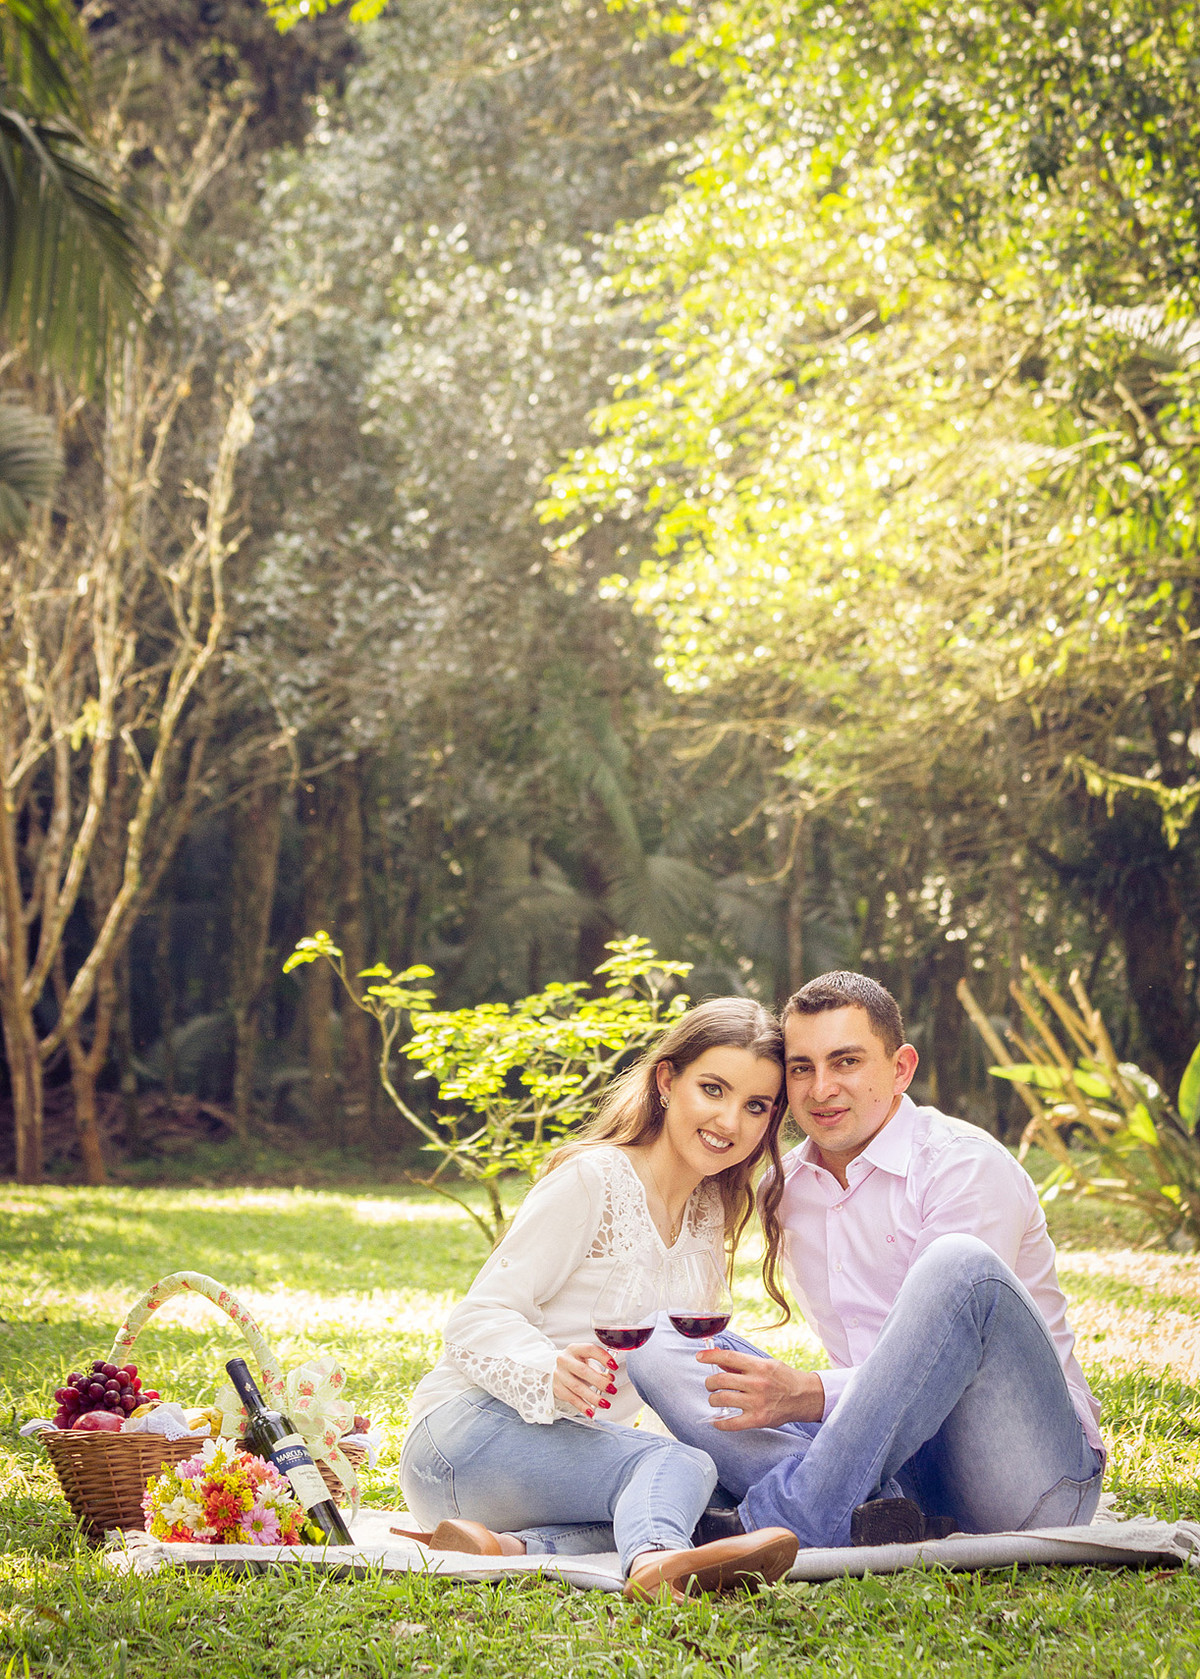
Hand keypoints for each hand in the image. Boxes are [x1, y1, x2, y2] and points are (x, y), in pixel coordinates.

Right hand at [552, 1342, 617, 1417]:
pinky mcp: (558, 1388)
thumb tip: (610, 1379)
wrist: (559, 1370)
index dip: (603, 1358)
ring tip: (605, 1403)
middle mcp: (565, 1360)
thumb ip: (600, 1369)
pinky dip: (583, 1406)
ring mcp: (560, 1374)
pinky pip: (572, 1399)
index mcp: (574, 1349)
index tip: (614, 1367)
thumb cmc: (577, 1364)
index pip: (590, 1349)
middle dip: (600, 1382)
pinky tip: (591, 1411)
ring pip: (577, 1387)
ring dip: (593, 1397)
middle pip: (583, 1371)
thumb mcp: (588, 1362)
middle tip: (612, 1389)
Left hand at [696, 1348, 824, 1429]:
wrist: (804, 1397)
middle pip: (721, 1380)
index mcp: (758, 1366)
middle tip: (710, 1384)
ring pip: (722, 1399)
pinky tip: (717, 1421)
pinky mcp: (758, 1420)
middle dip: (710, 1382)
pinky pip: (731, 1423)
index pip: (728, 1357)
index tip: (699, 1357)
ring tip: (715, 1399)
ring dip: (713, 1399)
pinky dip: (719, 1423)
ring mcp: (757, 1402)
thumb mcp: (765, 1364)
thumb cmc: (784, 1378)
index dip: (710, 1356)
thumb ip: (742, 1363)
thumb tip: (719, 1359)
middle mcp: (756, 1383)